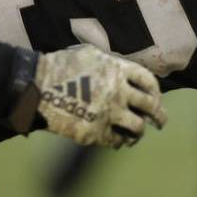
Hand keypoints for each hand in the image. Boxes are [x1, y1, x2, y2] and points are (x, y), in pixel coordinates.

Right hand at [35, 45, 165, 147]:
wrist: (36, 87)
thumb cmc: (61, 66)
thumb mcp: (91, 54)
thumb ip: (112, 63)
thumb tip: (127, 73)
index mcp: (118, 69)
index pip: (149, 81)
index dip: (156, 92)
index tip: (156, 98)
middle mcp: (118, 91)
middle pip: (150, 106)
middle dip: (159, 116)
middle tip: (160, 122)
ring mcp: (108, 112)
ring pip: (137, 127)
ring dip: (139, 133)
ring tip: (136, 135)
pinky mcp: (95, 131)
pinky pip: (116, 141)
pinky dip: (118, 142)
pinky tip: (116, 141)